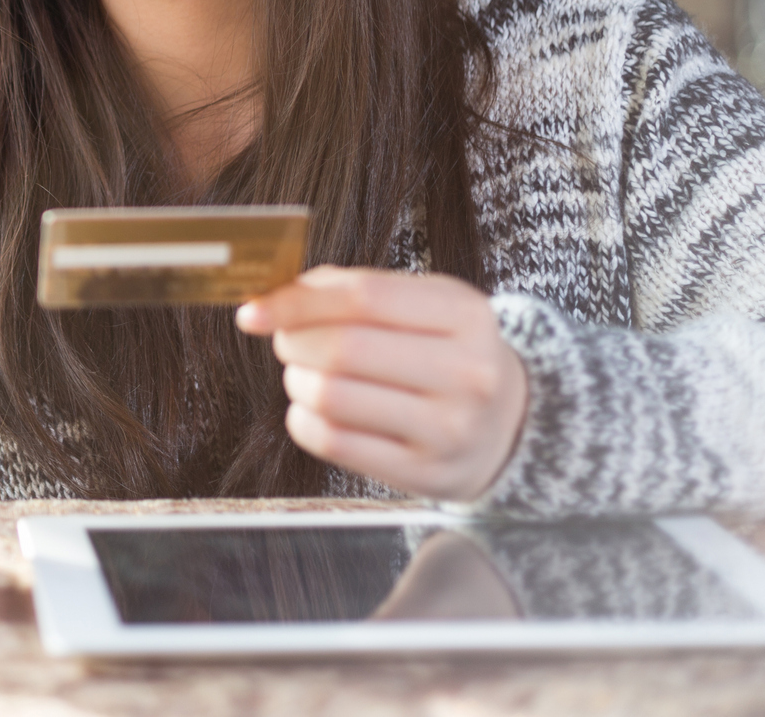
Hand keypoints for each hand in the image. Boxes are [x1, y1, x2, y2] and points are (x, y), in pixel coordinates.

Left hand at [234, 266, 528, 502]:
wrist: (511, 425)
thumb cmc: (447, 354)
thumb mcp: (425, 306)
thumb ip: (354, 289)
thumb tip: (277, 294)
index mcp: (467, 315)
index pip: (364, 297)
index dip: (297, 301)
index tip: (253, 310)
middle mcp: (467, 373)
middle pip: (343, 350)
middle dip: (293, 342)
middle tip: (286, 341)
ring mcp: (450, 429)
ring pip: (331, 398)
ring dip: (296, 381)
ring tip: (305, 375)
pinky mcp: (426, 474)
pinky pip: (334, 443)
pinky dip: (305, 421)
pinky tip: (317, 409)